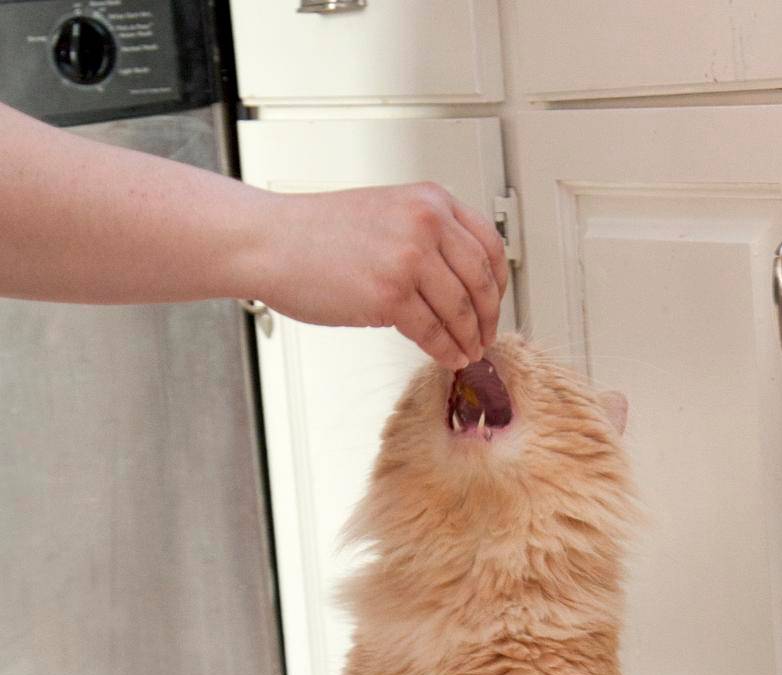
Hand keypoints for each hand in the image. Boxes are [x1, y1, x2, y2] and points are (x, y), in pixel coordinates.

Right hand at [249, 182, 507, 367]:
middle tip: (486, 336)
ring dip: (469, 339)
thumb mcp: (385, 213)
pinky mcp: (390, 295)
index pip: (488, 244)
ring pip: (460, 310)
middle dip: (487, 317)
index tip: (494, 303)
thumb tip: (457, 276)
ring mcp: (409, 258)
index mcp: (429, 200)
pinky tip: (448, 357)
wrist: (272, 241)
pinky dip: (446, 350)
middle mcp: (425, 223)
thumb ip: (424, 234)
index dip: (498, 282)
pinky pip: (434, 332)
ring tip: (468, 353)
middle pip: (480, 280)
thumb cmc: (317, 233)